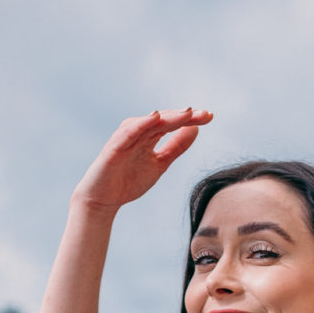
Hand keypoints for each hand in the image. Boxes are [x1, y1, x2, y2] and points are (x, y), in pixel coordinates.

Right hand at [72, 108, 212, 216]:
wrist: (103, 200)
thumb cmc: (129, 180)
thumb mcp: (160, 164)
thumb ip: (176, 147)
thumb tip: (196, 130)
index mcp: (149, 136)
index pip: (173, 124)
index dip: (191, 119)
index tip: (210, 116)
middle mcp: (138, 132)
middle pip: (164, 120)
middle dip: (184, 117)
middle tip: (204, 114)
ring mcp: (126, 138)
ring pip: (149, 124)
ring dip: (168, 117)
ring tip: (187, 113)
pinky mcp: (114, 147)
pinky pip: (129, 133)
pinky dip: (141, 124)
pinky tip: (154, 118)